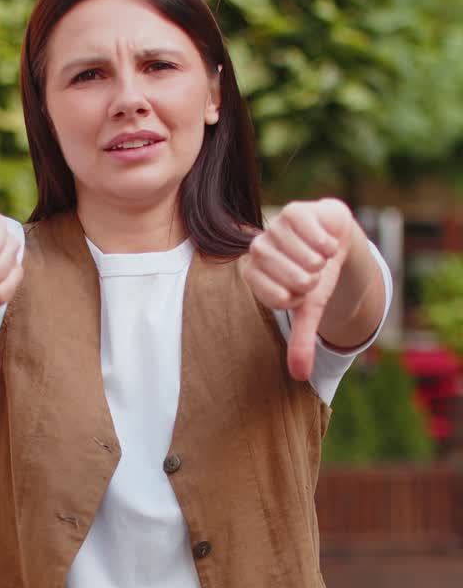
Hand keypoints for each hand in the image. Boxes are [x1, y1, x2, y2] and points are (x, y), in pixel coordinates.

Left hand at [241, 198, 353, 380]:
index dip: (301, 298)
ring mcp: (273, 229)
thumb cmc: (316, 276)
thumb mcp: (309, 310)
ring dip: (322, 261)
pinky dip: (329, 244)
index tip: (302, 290)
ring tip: (319, 255)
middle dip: (313, 280)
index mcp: (255, 276)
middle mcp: (258, 251)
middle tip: (313, 271)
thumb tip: (300, 376)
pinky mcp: (293, 211)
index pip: (279, 299)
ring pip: (308, 259)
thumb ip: (301, 341)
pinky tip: (325, 241)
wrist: (332, 238)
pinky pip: (316, 238)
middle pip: (295, 280)